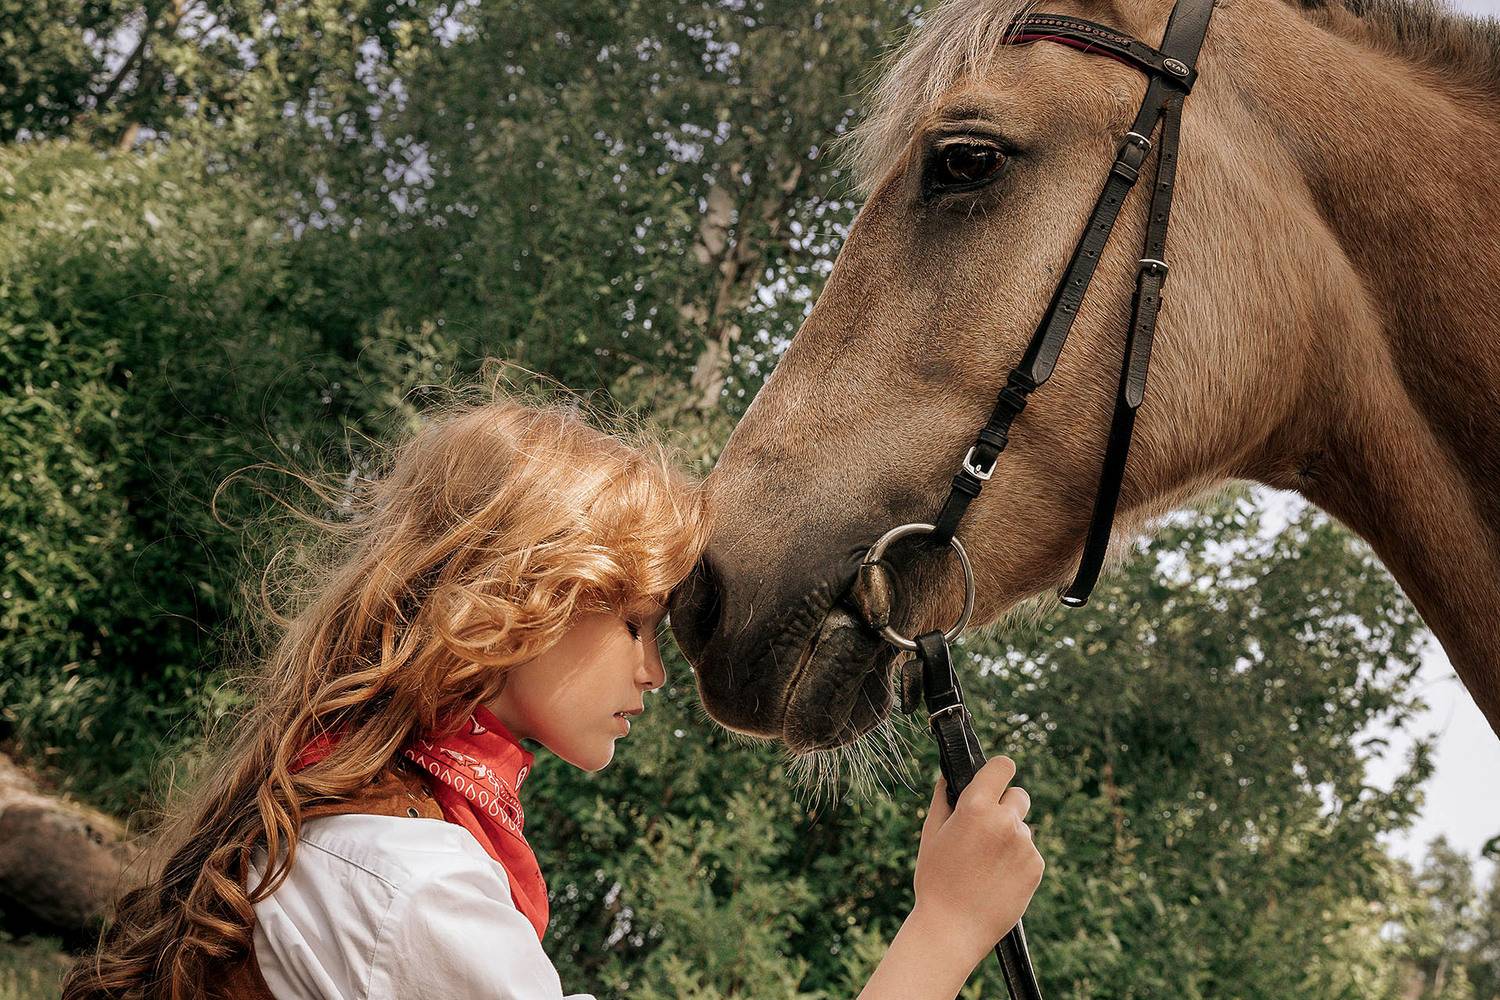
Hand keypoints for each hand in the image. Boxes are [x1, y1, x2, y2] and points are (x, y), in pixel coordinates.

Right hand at [911, 756, 1043, 962]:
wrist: (953, 929)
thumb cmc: (935, 880)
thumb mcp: (931, 835)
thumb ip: (942, 800)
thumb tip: (948, 777)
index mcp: (975, 807)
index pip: (1002, 766)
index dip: (998, 771)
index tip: (993, 780)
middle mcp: (1005, 821)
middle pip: (1019, 795)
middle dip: (1005, 805)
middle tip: (986, 829)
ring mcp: (1024, 844)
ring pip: (1022, 828)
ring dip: (1009, 837)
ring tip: (985, 865)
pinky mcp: (1036, 867)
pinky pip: (1029, 852)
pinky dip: (1017, 861)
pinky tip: (997, 878)